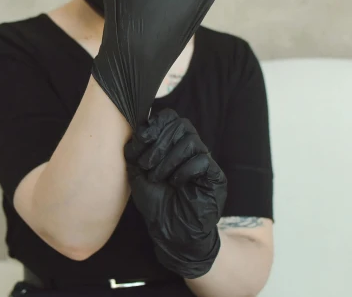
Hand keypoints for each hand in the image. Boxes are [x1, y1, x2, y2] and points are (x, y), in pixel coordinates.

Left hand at [125, 108, 227, 278]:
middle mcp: (191, 149)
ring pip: (191, 141)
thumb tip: (136, 131)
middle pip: (181, 124)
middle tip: (147, 165)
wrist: (171, 233)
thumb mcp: (138, 175)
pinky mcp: (215, 176)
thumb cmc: (156, 204)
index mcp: (173, 145)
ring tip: (158, 178)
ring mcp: (205, 161)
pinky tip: (176, 184)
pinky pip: (202, 160)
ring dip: (169, 159)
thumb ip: (136, 152)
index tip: (142, 138)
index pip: (170, 117)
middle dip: (159, 143)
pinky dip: (184, 171)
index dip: (156, 124)